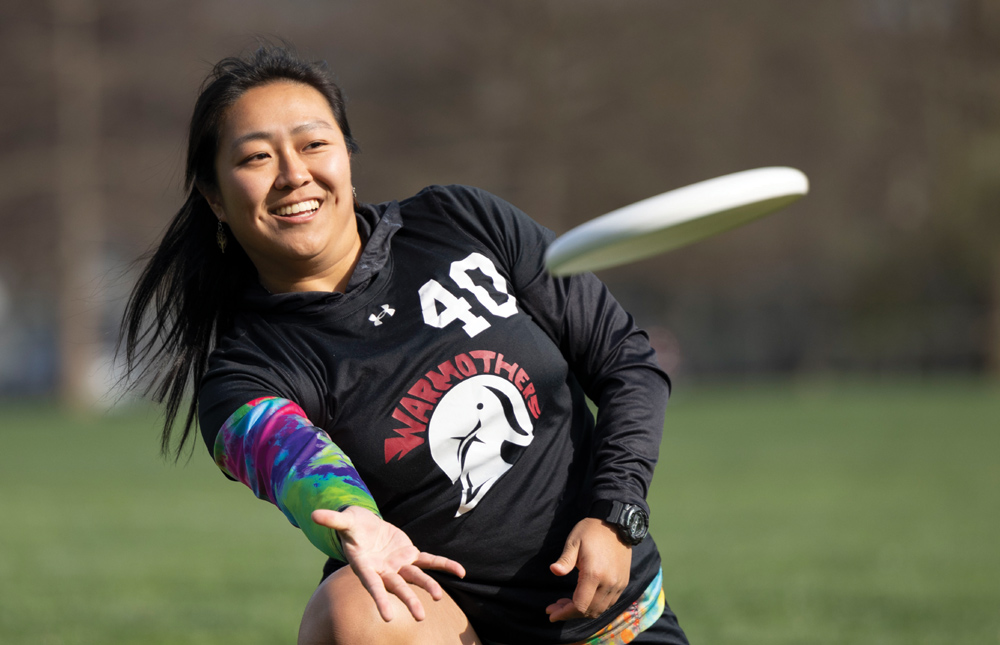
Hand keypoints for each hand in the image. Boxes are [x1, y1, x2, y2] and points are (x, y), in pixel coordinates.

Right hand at [311, 507, 465, 622]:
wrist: (366, 527)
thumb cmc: (353, 527)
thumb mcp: (345, 521)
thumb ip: (333, 521)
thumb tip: (313, 514)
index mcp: (365, 565)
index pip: (372, 585)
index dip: (380, 599)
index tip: (387, 616)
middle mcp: (383, 570)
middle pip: (397, 587)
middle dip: (408, 601)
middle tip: (420, 617)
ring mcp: (398, 564)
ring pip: (415, 577)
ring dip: (428, 586)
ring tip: (438, 598)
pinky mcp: (410, 554)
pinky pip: (430, 560)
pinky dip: (445, 565)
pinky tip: (461, 572)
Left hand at [546, 517, 631, 621]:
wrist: (617, 524)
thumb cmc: (591, 531)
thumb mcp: (574, 541)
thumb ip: (565, 559)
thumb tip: (554, 570)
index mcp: (594, 574)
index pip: (579, 605)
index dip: (564, 613)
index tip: (551, 613)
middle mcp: (609, 583)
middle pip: (589, 611)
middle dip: (569, 613)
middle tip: (554, 608)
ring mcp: (618, 584)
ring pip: (599, 610)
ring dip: (582, 611)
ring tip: (565, 603)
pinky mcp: (622, 583)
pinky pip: (608, 603)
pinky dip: (594, 606)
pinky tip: (582, 598)